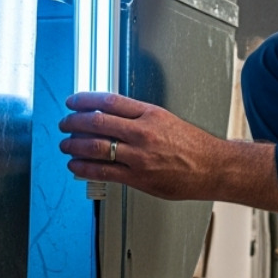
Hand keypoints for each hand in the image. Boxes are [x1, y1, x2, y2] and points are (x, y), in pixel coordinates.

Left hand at [58, 91, 277, 212]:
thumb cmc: (193, 145)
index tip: (72, 101)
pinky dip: (84, 167)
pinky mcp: (138, 177)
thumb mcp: (167, 120)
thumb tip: (110, 116)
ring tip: (66, 145)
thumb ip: (139, 118)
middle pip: (97, 122)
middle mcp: (143, 132)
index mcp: (150, 114)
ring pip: (95, 147)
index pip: (109, 101)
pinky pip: (103, 171)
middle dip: (73, 122)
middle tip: (64, 123)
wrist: (213, 167)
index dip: (85, 100)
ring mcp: (139, 156)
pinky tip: (76, 165)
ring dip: (74, 145)